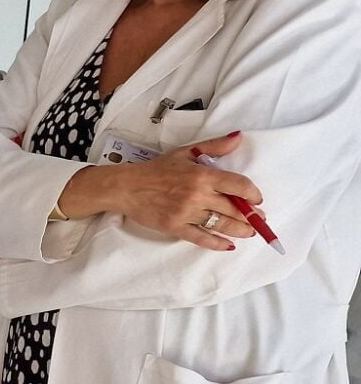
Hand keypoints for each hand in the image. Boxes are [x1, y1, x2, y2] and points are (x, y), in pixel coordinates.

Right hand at [67, 129, 259, 250]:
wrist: (126, 187)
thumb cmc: (156, 170)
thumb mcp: (186, 153)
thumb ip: (214, 146)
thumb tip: (238, 138)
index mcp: (203, 175)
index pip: (239, 186)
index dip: (253, 194)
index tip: (256, 199)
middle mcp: (198, 195)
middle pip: (234, 209)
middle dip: (251, 215)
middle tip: (258, 218)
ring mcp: (186, 213)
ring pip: (222, 225)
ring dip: (240, 230)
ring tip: (248, 232)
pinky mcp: (175, 227)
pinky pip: (201, 238)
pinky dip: (217, 243)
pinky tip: (228, 245)